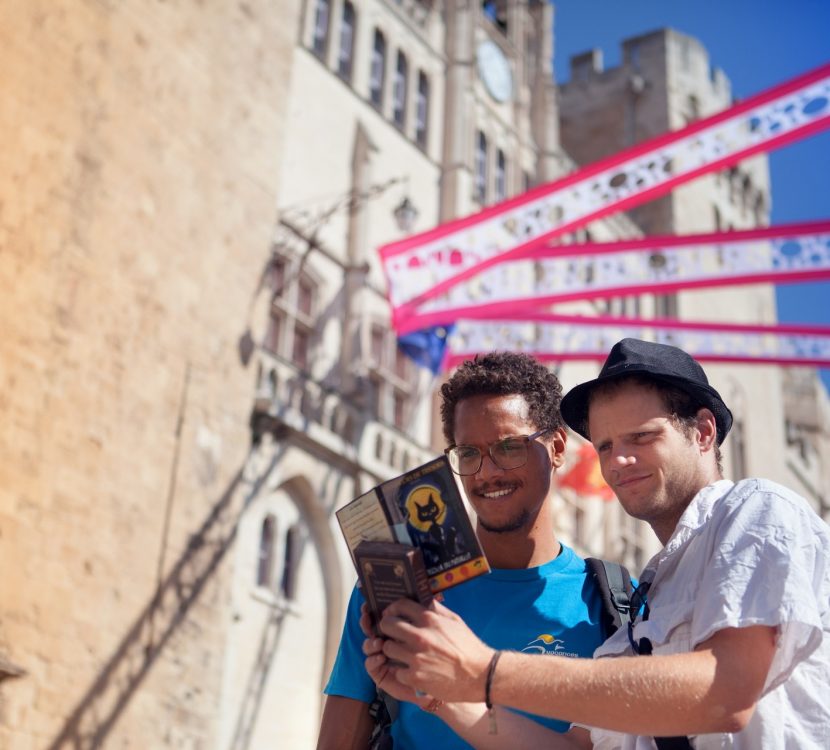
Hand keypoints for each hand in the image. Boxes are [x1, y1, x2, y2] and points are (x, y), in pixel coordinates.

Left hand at [377, 598, 493, 702]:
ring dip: (393, 650)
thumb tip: (423, 600)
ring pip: (388, 648)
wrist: (481, 675)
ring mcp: (416, 658)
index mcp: (430, 619)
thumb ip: (437, 609)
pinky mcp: (415, 677)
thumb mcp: (455, 621)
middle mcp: (420, 636)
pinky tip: (412, 671)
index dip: (393, 609)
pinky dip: (403, 672)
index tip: (392, 614)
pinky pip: (397, 671)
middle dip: (387, 628)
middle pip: (387, 625)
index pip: (400, 605)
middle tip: (392, 634)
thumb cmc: (468, 646)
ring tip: (401, 653)